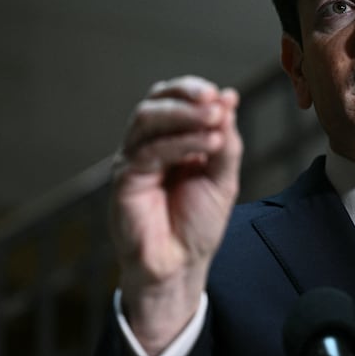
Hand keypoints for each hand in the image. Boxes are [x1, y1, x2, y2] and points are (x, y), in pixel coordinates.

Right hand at [110, 75, 242, 355]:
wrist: (180, 265)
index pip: (175, 99)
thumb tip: (229, 98)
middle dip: (186, 94)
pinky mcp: (125, 179)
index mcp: (170, 139)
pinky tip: (208, 143)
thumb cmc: (197, 223)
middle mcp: (148, 144)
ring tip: (215, 118)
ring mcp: (134, 159)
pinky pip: (150, 151)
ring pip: (147, 118)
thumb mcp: (223, 177)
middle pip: (156, 101)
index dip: (196, 90)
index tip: (224, 95)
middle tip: (215, 100)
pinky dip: (181, 142)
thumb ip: (225, 140)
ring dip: (184, 114)